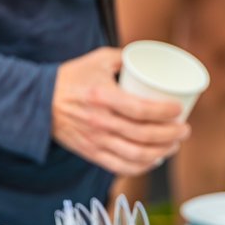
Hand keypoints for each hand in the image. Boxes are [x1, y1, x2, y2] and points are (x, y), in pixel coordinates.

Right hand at [52, 47, 190, 174]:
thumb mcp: (99, 59)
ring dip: (161, 153)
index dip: (165, 113)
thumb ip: (127, 58)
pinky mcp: (91, 153)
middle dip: (171, 135)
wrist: (39, 102)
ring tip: (174, 145)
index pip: (141, 109)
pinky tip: (154, 160)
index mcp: (103, 97)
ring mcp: (95, 141)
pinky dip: (142, 167)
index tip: (180, 110)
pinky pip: (121, 167)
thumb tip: (154, 61)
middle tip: (184, 129)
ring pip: (136, 155)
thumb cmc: (72, 78)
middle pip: (144, 135)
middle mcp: (100, 122)